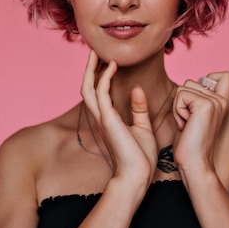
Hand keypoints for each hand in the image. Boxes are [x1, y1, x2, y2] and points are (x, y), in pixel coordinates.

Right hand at [80, 50, 157, 186]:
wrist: (138, 176)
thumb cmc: (140, 157)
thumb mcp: (142, 127)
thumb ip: (138, 108)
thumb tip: (137, 89)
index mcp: (108, 119)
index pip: (97, 92)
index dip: (98, 75)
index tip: (105, 60)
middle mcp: (101, 117)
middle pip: (86, 87)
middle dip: (89, 69)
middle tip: (95, 51)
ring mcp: (102, 118)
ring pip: (88, 87)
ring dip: (91, 69)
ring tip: (98, 53)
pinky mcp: (108, 120)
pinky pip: (101, 92)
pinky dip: (105, 77)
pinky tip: (112, 65)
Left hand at [172, 72, 228, 175]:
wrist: (195, 163)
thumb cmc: (190, 143)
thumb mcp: (196, 116)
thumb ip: (198, 99)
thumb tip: (189, 83)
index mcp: (222, 102)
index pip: (225, 75)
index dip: (209, 78)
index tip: (199, 100)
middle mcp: (220, 100)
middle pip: (190, 81)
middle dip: (182, 101)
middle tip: (189, 121)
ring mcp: (214, 102)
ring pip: (183, 88)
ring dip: (178, 107)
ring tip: (188, 124)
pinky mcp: (205, 105)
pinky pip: (181, 96)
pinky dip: (177, 111)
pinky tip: (186, 125)